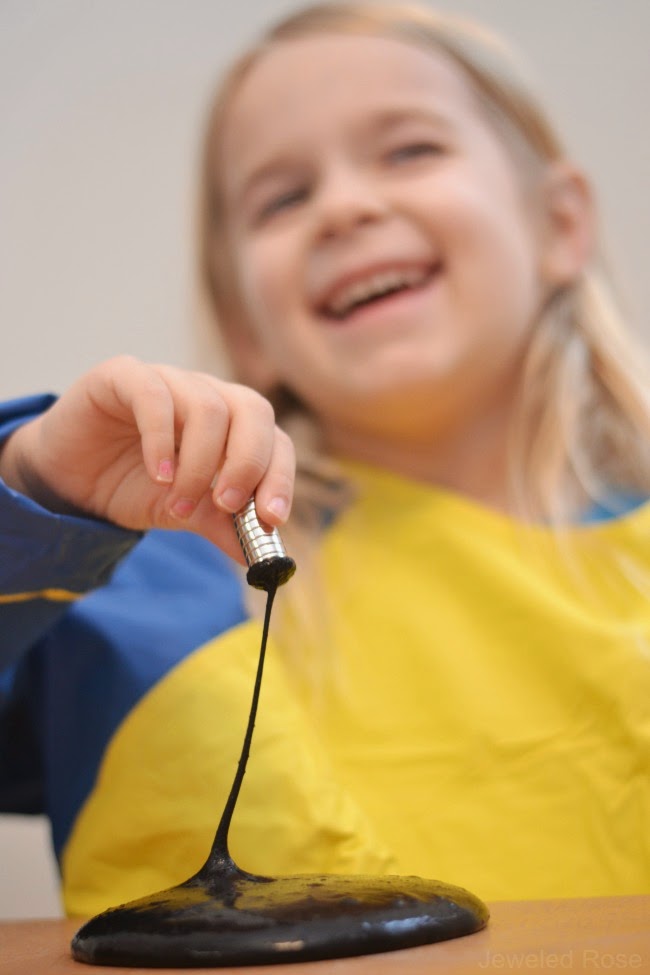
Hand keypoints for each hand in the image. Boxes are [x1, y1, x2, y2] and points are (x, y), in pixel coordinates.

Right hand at [0, 356, 294, 562]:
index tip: (271, 519)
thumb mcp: (186, 512)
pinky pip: (154, 395)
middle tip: (227, 506)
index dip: (280, 477)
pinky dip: (161, 439)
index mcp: (234, 425)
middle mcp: (208, 395)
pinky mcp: (125, 375)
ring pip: (207, 406)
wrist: (71, 481)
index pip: (276, 440)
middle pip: (253, 410)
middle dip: (247, 463)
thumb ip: (226, 527)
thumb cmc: (135, 487)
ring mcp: (169, 380)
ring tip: (177, 503)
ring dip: (199, 464)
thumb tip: (269, 560)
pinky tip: (157, 475)